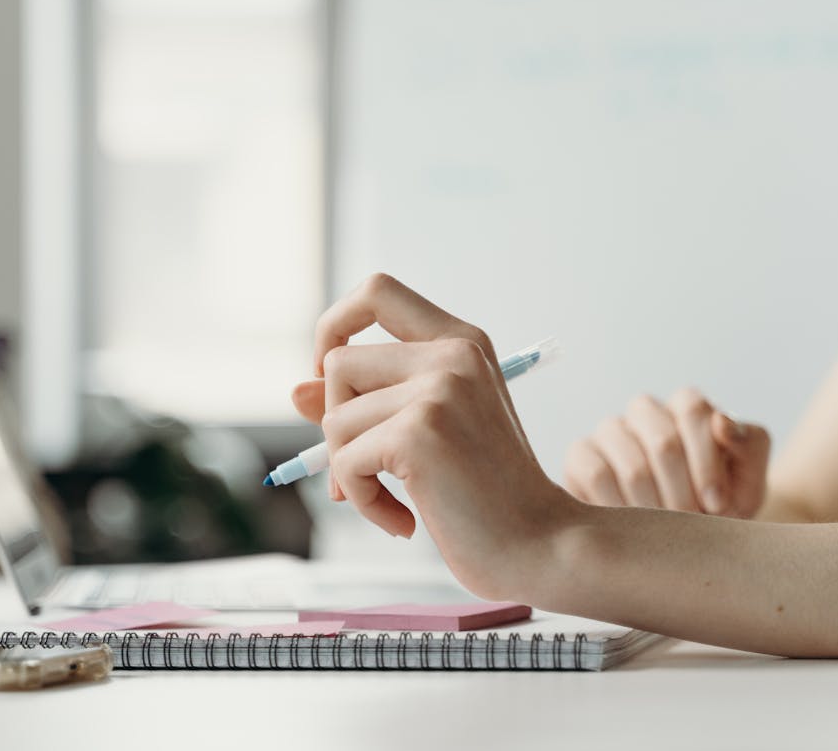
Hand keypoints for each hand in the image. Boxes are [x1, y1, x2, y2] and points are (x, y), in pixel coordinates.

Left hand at [289, 274, 582, 599]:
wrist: (541, 545)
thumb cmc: (488, 495)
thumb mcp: (428, 432)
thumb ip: (368, 402)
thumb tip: (295, 391)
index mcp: (461, 342)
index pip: (377, 291)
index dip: (335, 325)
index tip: (332, 375)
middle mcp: (453, 354)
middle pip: (339, 363)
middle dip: (336, 423)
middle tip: (367, 468)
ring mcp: (439, 389)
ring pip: (335, 419)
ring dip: (349, 472)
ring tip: (394, 501)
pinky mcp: (419, 433)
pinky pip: (345, 462)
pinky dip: (362, 501)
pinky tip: (402, 521)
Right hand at [562, 389, 770, 517]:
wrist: (686, 537)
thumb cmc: (722, 504)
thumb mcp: (749, 479)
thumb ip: (749, 446)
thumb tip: (721, 422)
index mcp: (687, 405)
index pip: (693, 409)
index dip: (707, 461)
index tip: (718, 504)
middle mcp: (646, 411)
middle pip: (664, 441)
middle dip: (684, 492)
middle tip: (692, 525)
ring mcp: (610, 431)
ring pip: (632, 465)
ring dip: (657, 508)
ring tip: (668, 532)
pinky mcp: (581, 455)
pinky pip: (597, 475)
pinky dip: (621, 507)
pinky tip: (636, 529)